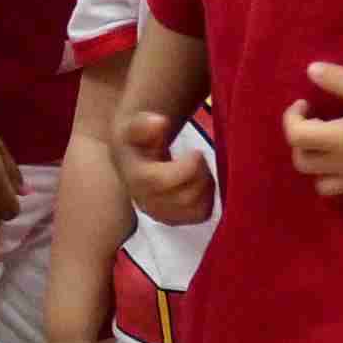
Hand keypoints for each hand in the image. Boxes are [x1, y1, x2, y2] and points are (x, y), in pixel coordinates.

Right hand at [116, 108, 212, 224]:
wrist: (133, 158)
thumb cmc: (138, 140)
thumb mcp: (136, 126)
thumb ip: (145, 124)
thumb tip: (160, 123)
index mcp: (137, 180)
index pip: (164, 182)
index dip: (187, 168)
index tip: (196, 152)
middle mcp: (146, 203)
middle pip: (184, 198)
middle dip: (200, 176)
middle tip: (200, 157)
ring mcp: (161, 215)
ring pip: (195, 209)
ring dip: (206, 187)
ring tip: (201, 168)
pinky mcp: (175, 220)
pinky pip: (201, 215)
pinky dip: (209, 198)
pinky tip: (202, 181)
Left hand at [283, 60, 342, 217]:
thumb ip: (338, 79)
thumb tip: (310, 70)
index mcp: (340, 140)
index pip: (296, 137)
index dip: (291, 118)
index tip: (305, 103)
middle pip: (304, 163)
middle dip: (301, 142)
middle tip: (317, 123)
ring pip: (325, 188)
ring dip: (320, 169)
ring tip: (332, 149)